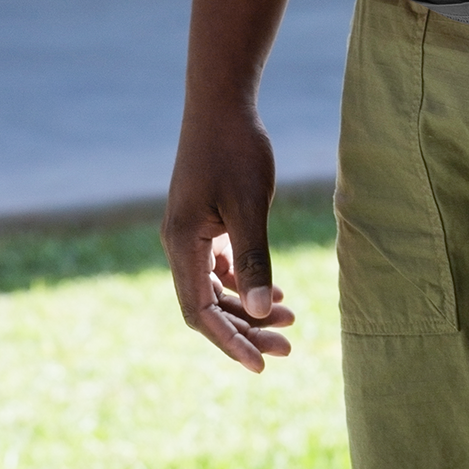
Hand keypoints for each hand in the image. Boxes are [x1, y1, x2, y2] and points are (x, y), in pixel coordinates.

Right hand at [161, 106, 293, 372]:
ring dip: (246, 308)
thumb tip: (261, 311)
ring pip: (213, 288)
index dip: (230, 342)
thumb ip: (254, 260)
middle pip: (207, 306)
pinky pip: (216, 268)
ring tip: (289, 319)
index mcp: (182, 244)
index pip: (200, 312)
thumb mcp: (250, 207)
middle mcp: (178, 244)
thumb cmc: (236, 150)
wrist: (221, 104)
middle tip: (288, 346)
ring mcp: (187, 233)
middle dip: (245, 330)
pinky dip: (241, 283)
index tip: (262, 364)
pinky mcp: (200, 222)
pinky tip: (273, 292)